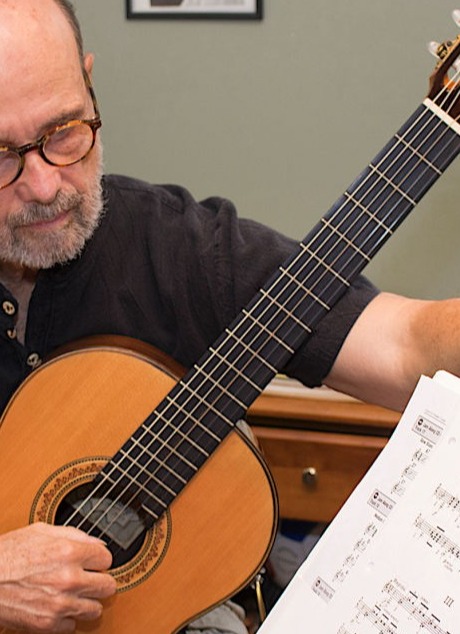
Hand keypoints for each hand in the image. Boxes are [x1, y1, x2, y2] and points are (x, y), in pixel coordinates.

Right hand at [0, 522, 116, 631]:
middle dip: (99, 581)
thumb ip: (74, 535)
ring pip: (95, 609)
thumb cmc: (8, 553)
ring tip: (74, 594)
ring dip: (87, 601)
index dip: (98, 559)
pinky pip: (72, 626)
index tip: (92, 562)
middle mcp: (69, 578)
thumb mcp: (41, 531)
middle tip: (89, 579)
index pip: (107, 559)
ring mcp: (60, 604)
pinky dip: (66, 618)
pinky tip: (57, 606)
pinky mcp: (48, 625)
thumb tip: (96, 542)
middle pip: (108, 586)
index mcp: (69, 552)